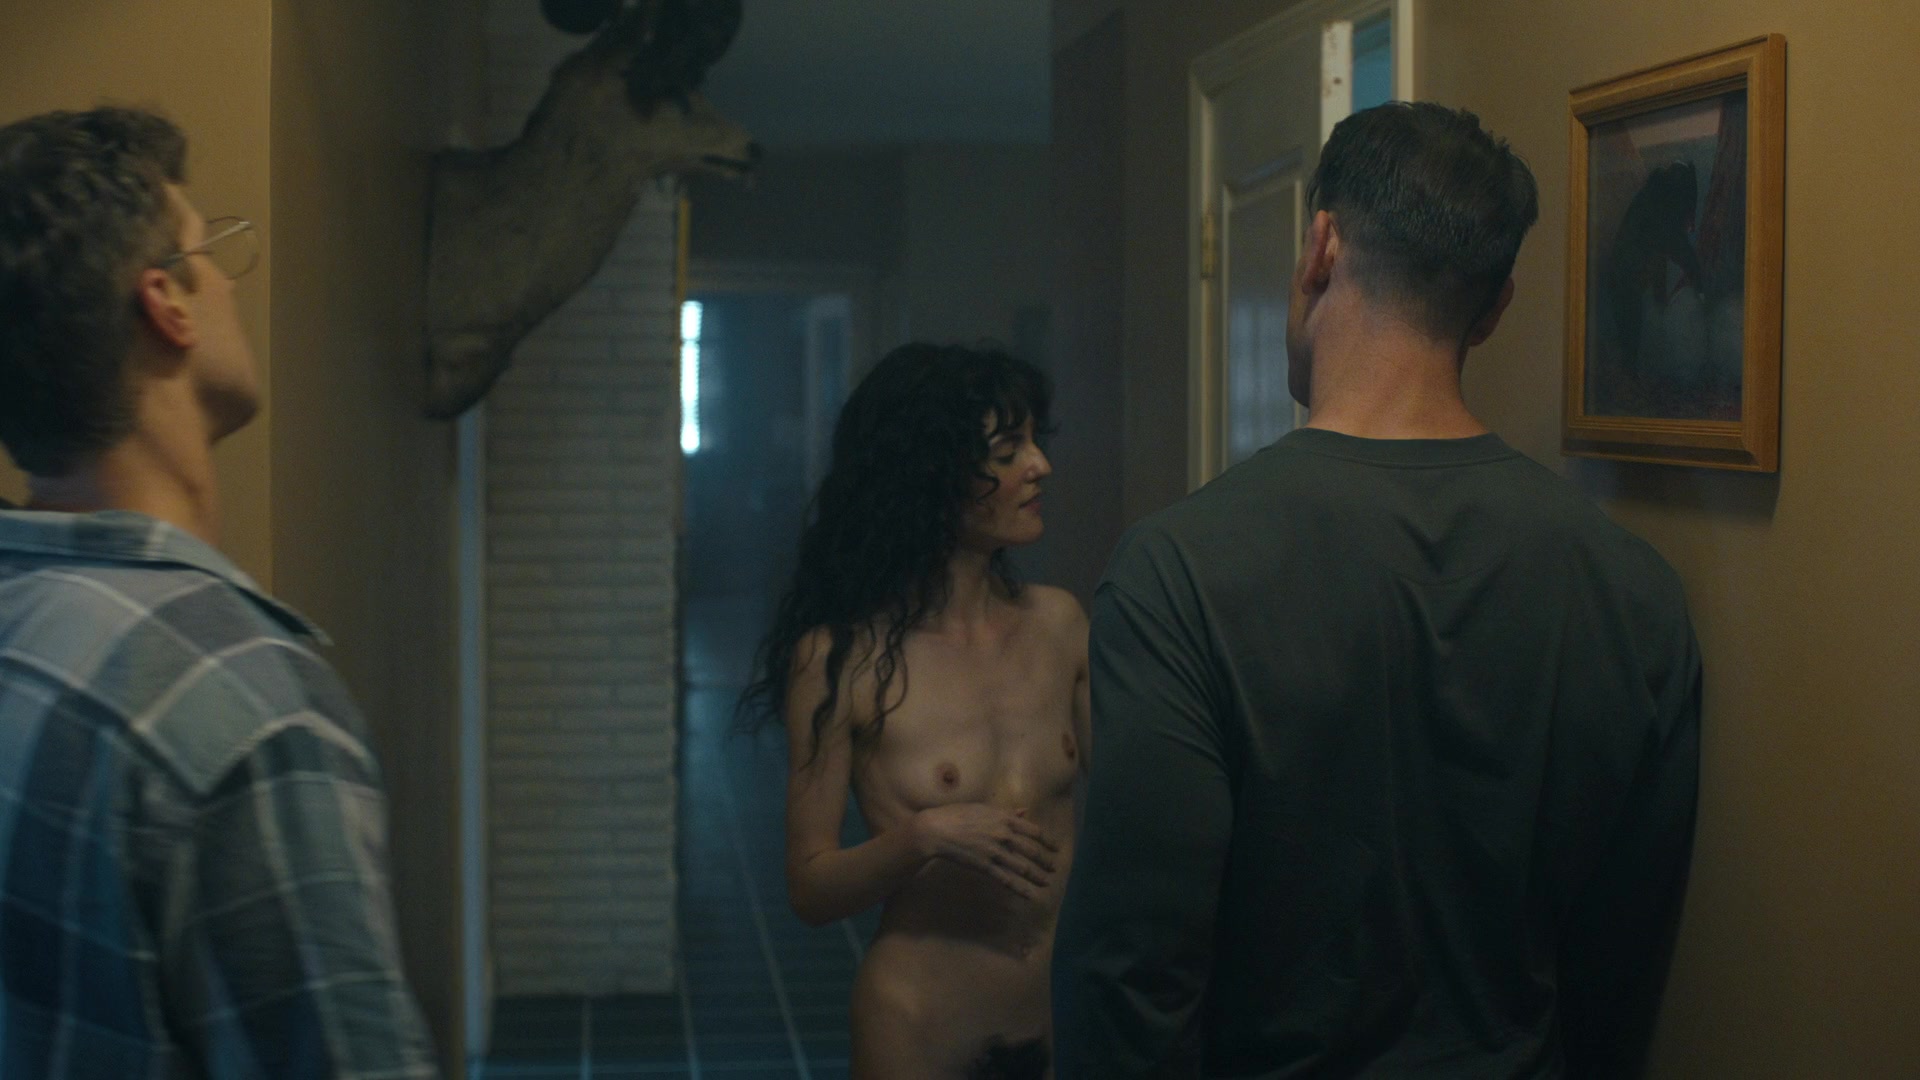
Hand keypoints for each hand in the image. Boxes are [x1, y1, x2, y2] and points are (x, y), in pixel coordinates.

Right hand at [913, 803, 1059, 899]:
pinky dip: (1020, 889)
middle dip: (1046, 861)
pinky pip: (1006, 880)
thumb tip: (1024, 811)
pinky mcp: (985, 866)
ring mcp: (995, 851)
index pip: (1034, 831)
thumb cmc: (957, 815)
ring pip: (1022, 867)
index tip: (1056, 848)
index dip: (1048, 841)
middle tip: (1055, 868)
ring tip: (1047, 882)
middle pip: (1032, 851)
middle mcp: (1004, 835)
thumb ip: (1006, 812)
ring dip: (1037, 876)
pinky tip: (1030, 895)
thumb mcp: (983, 808)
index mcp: (1005, 818)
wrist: (937, 830)